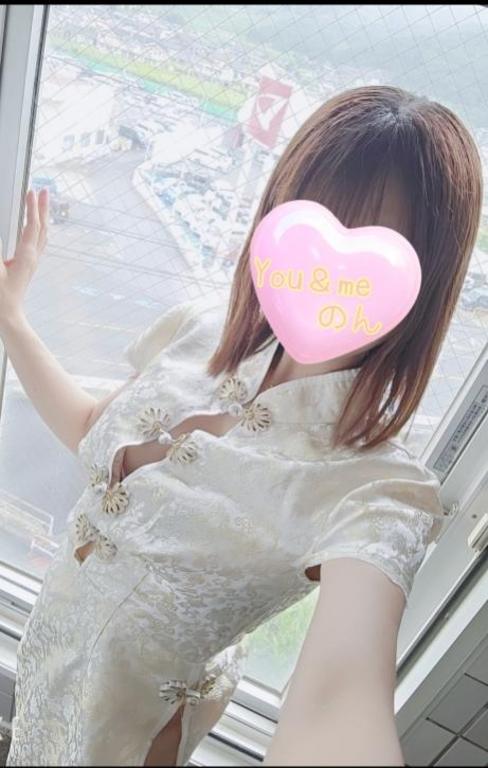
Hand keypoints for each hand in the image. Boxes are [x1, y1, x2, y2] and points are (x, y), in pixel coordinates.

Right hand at [0, 188, 48, 326]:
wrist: (8, 317)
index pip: (32, 226)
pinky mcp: (27, 268)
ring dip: (42, 218)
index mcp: (26, 256)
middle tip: (45, 191)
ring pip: (42, 236)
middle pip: (42, 228)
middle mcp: (33, 258)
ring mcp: (31, 263)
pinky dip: (37, 231)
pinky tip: (34, 230)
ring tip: (42, 205)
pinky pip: (37, 244)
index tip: (32, 191)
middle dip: (43, 209)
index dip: (32, 207)